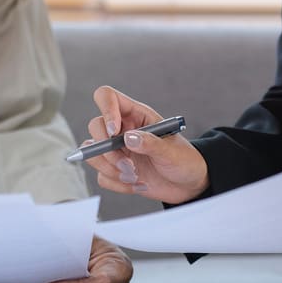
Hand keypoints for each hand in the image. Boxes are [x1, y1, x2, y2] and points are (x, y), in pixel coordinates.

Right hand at [84, 86, 209, 203]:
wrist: (188, 184)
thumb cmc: (184, 160)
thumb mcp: (172, 151)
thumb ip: (151, 143)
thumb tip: (128, 138)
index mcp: (136, 115)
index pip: (108, 97)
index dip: (106, 110)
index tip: (114, 132)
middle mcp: (122, 130)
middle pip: (95, 127)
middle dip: (108, 150)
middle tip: (129, 165)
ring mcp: (117, 151)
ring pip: (93, 154)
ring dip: (111, 170)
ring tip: (135, 177)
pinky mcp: (115, 170)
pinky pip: (102, 176)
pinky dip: (118, 184)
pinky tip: (138, 185)